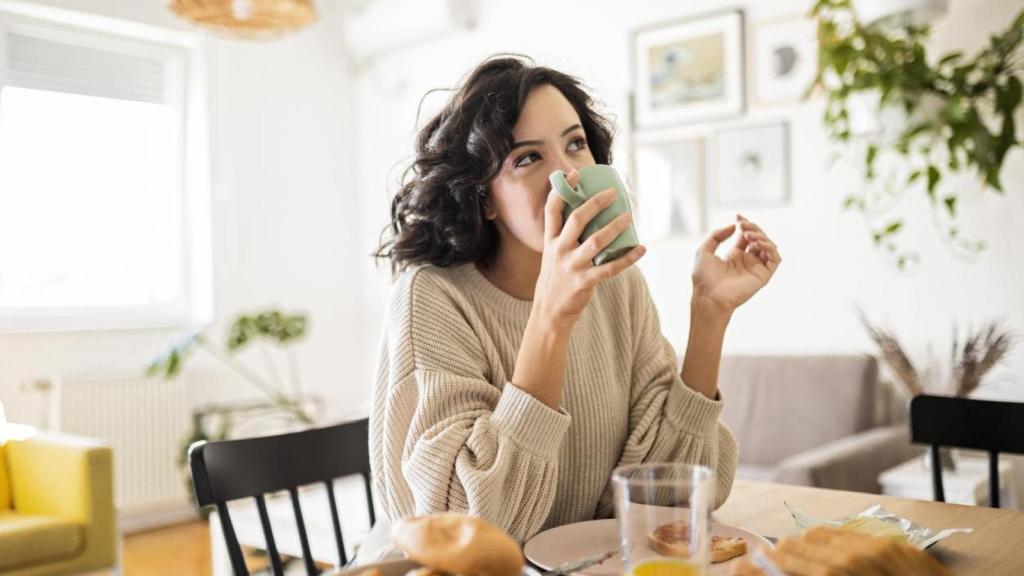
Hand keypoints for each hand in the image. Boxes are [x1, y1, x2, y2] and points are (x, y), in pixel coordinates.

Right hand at [532, 169, 646, 332]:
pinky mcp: (584, 282)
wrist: (549, 312)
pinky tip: (641, 249)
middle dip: (595, 203)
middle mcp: (559, 250)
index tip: (574, 174)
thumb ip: (566, 237)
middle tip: (613, 193)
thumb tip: (591, 215)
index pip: (552, 210)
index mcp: (550, 241)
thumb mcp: (553, 255)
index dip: (562, 190)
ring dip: (614, 227)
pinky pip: (610, 268)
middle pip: (577, 220)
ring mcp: (571, 267)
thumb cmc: (556, 279)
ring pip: (595, 241)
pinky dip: (628, 258)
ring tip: (629, 216)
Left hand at [691, 214, 779, 314]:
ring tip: (748, 235)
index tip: (738, 216)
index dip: (744, 224)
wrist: (708, 296)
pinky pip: (775, 259)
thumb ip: (717, 235)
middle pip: (758, 238)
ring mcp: (756, 269)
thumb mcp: (704, 250)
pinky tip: (757, 243)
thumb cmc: (703, 278)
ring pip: (769, 247)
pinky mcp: (763, 276)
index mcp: (734, 256)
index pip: (746, 236)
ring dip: (761, 236)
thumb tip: (734, 226)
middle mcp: (747, 262)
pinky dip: (770, 248)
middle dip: (752, 228)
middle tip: (742, 225)